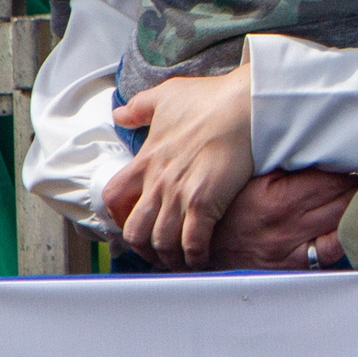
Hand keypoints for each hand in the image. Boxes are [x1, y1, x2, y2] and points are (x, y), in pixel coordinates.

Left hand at [104, 67, 254, 268]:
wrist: (243, 106)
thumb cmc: (209, 99)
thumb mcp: (166, 95)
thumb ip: (139, 107)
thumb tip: (119, 114)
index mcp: (147, 159)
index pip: (114, 197)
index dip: (118, 214)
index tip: (130, 219)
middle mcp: (158, 182)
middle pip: (134, 230)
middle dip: (142, 246)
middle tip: (155, 250)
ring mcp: (180, 195)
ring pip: (161, 242)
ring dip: (168, 257)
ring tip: (179, 260)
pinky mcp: (204, 203)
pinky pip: (192, 243)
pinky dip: (194, 257)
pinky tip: (201, 258)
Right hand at [203, 168, 357, 269]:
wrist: (206, 243)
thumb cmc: (229, 205)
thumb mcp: (254, 177)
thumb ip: (285, 164)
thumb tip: (316, 145)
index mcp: (278, 197)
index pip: (331, 179)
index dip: (349, 168)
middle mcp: (287, 224)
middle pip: (342, 200)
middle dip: (357, 185)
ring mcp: (291, 247)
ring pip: (340, 223)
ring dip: (354, 207)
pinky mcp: (291, 264)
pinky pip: (328, 253)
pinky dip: (343, 238)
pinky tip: (349, 225)